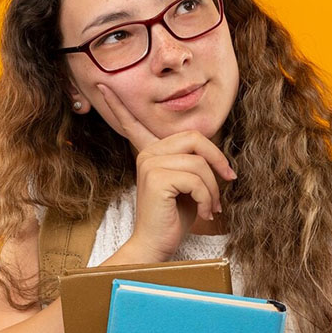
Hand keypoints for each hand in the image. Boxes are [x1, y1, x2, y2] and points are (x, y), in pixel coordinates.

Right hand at [96, 83, 236, 262]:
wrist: (157, 246)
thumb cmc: (174, 218)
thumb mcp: (189, 185)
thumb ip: (195, 164)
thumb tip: (218, 158)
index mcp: (150, 152)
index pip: (134, 124)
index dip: (118, 105)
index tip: (102, 85)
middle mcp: (147, 154)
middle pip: (195, 138)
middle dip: (217, 160)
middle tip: (229, 179)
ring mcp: (149, 164)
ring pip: (199, 163)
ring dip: (213, 188)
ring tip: (212, 206)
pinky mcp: (156, 178)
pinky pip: (196, 179)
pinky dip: (207, 197)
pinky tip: (204, 212)